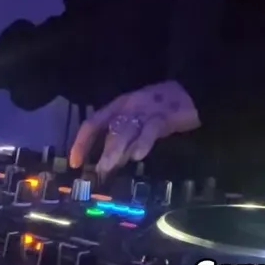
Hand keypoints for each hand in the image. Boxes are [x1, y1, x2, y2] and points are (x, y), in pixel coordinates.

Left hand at [69, 80, 200, 175]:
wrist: (190, 93)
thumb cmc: (160, 108)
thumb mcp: (137, 120)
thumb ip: (125, 138)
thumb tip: (111, 162)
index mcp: (118, 106)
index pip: (93, 123)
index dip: (81, 142)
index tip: (74, 162)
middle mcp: (128, 107)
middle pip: (109, 128)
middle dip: (101, 150)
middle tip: (97, 172)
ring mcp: (145, 111)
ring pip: (126, 130)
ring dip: (115, 150)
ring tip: (108, 168)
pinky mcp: (163, 117)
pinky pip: (150, 130)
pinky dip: (142, 143)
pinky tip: (137, 156)